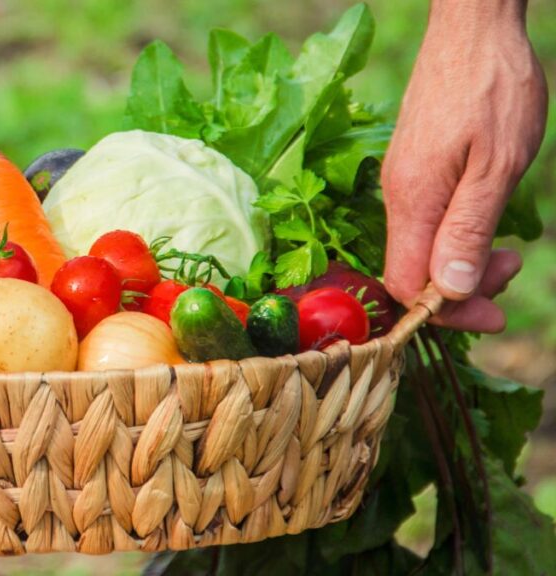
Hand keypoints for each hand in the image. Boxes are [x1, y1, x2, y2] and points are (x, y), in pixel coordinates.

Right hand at [381, 1, 546, 331]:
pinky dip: (456, 236)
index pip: (407, 285)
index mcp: (412, 201)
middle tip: (512, 269)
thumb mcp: (497, 167)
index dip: (447, 313)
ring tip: (507, 250)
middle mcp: (398, 197)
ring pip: (420, 248)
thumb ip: (468, 231)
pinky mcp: (414, 170)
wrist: (472, 29)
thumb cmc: (491, 88)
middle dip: (462, 289)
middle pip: (411, 271)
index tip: (494, 314)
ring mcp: (403, 183)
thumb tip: (452, 292)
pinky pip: (425, 223)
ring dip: (462, 262)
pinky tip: (484, 218)